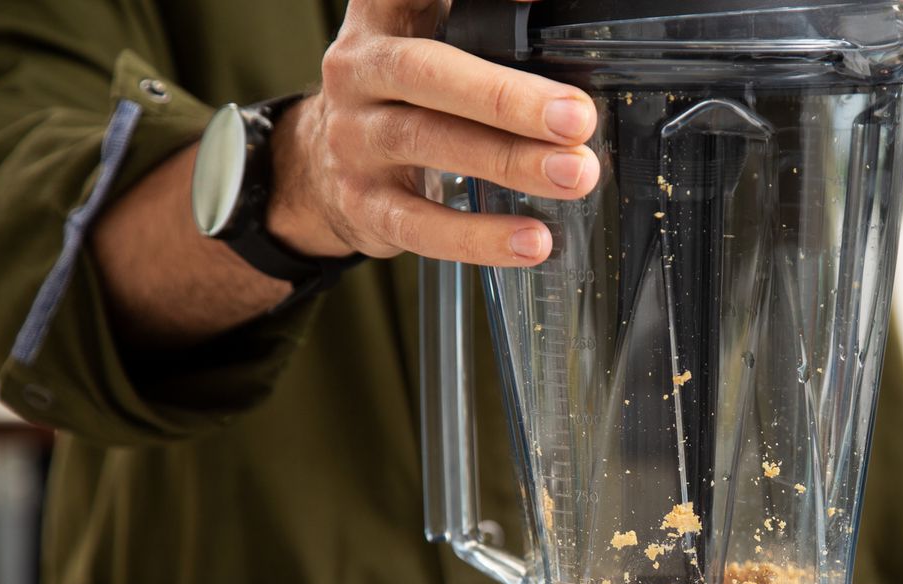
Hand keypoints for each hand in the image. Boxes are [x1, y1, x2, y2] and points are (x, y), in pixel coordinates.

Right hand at [269, 0, 597, 266]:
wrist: (325, 167)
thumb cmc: (406, 97)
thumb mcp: (430, 42)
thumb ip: (485, 28)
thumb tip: (560, 20)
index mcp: (384, 16)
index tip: (531, 7)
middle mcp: (359, 70)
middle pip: (429, 75)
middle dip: (507, 98)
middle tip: (577, 119)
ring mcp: (354, 138)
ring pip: (429, 143)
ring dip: (510, 163)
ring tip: (574, 176)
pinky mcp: (363, 203)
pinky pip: (422, 225)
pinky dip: (481, 237)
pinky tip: (532, 242)